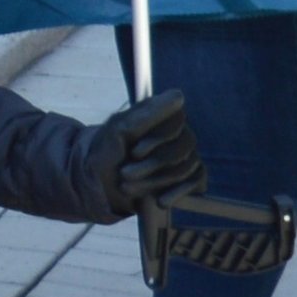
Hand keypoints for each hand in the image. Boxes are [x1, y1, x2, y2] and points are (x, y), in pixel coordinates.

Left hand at [92, 88, 206, 219]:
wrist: (99, 184)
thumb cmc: (106, 151)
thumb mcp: (119, 131)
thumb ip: (147, 114)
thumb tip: (179, 95)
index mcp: (161, 114)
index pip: (178, 119)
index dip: (158, 138)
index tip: (135, 152)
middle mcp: (178, 131)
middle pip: (185, 145)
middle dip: (153, 164)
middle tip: (125, 175)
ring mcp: (186, 154)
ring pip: (187, 165)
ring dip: (156, 180)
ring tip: (129, 188)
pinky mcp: (190, 175)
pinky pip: (197, 180)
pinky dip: (178, 192)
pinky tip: (160, 201)